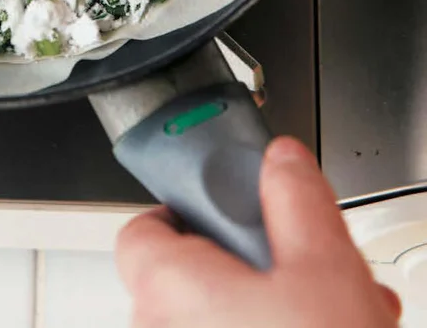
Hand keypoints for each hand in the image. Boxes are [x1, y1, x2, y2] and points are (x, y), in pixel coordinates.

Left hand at [116, 137, 400, 327]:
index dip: (189, 209)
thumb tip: (279, 161)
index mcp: (168, 289)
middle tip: (304, 266)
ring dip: (268, 309)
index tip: (231, 207)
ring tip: (330, 313)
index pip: (143, 228)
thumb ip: (294, 199)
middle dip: (251, 265)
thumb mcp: (325, 267)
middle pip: (188, 277)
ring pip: (215, 323)